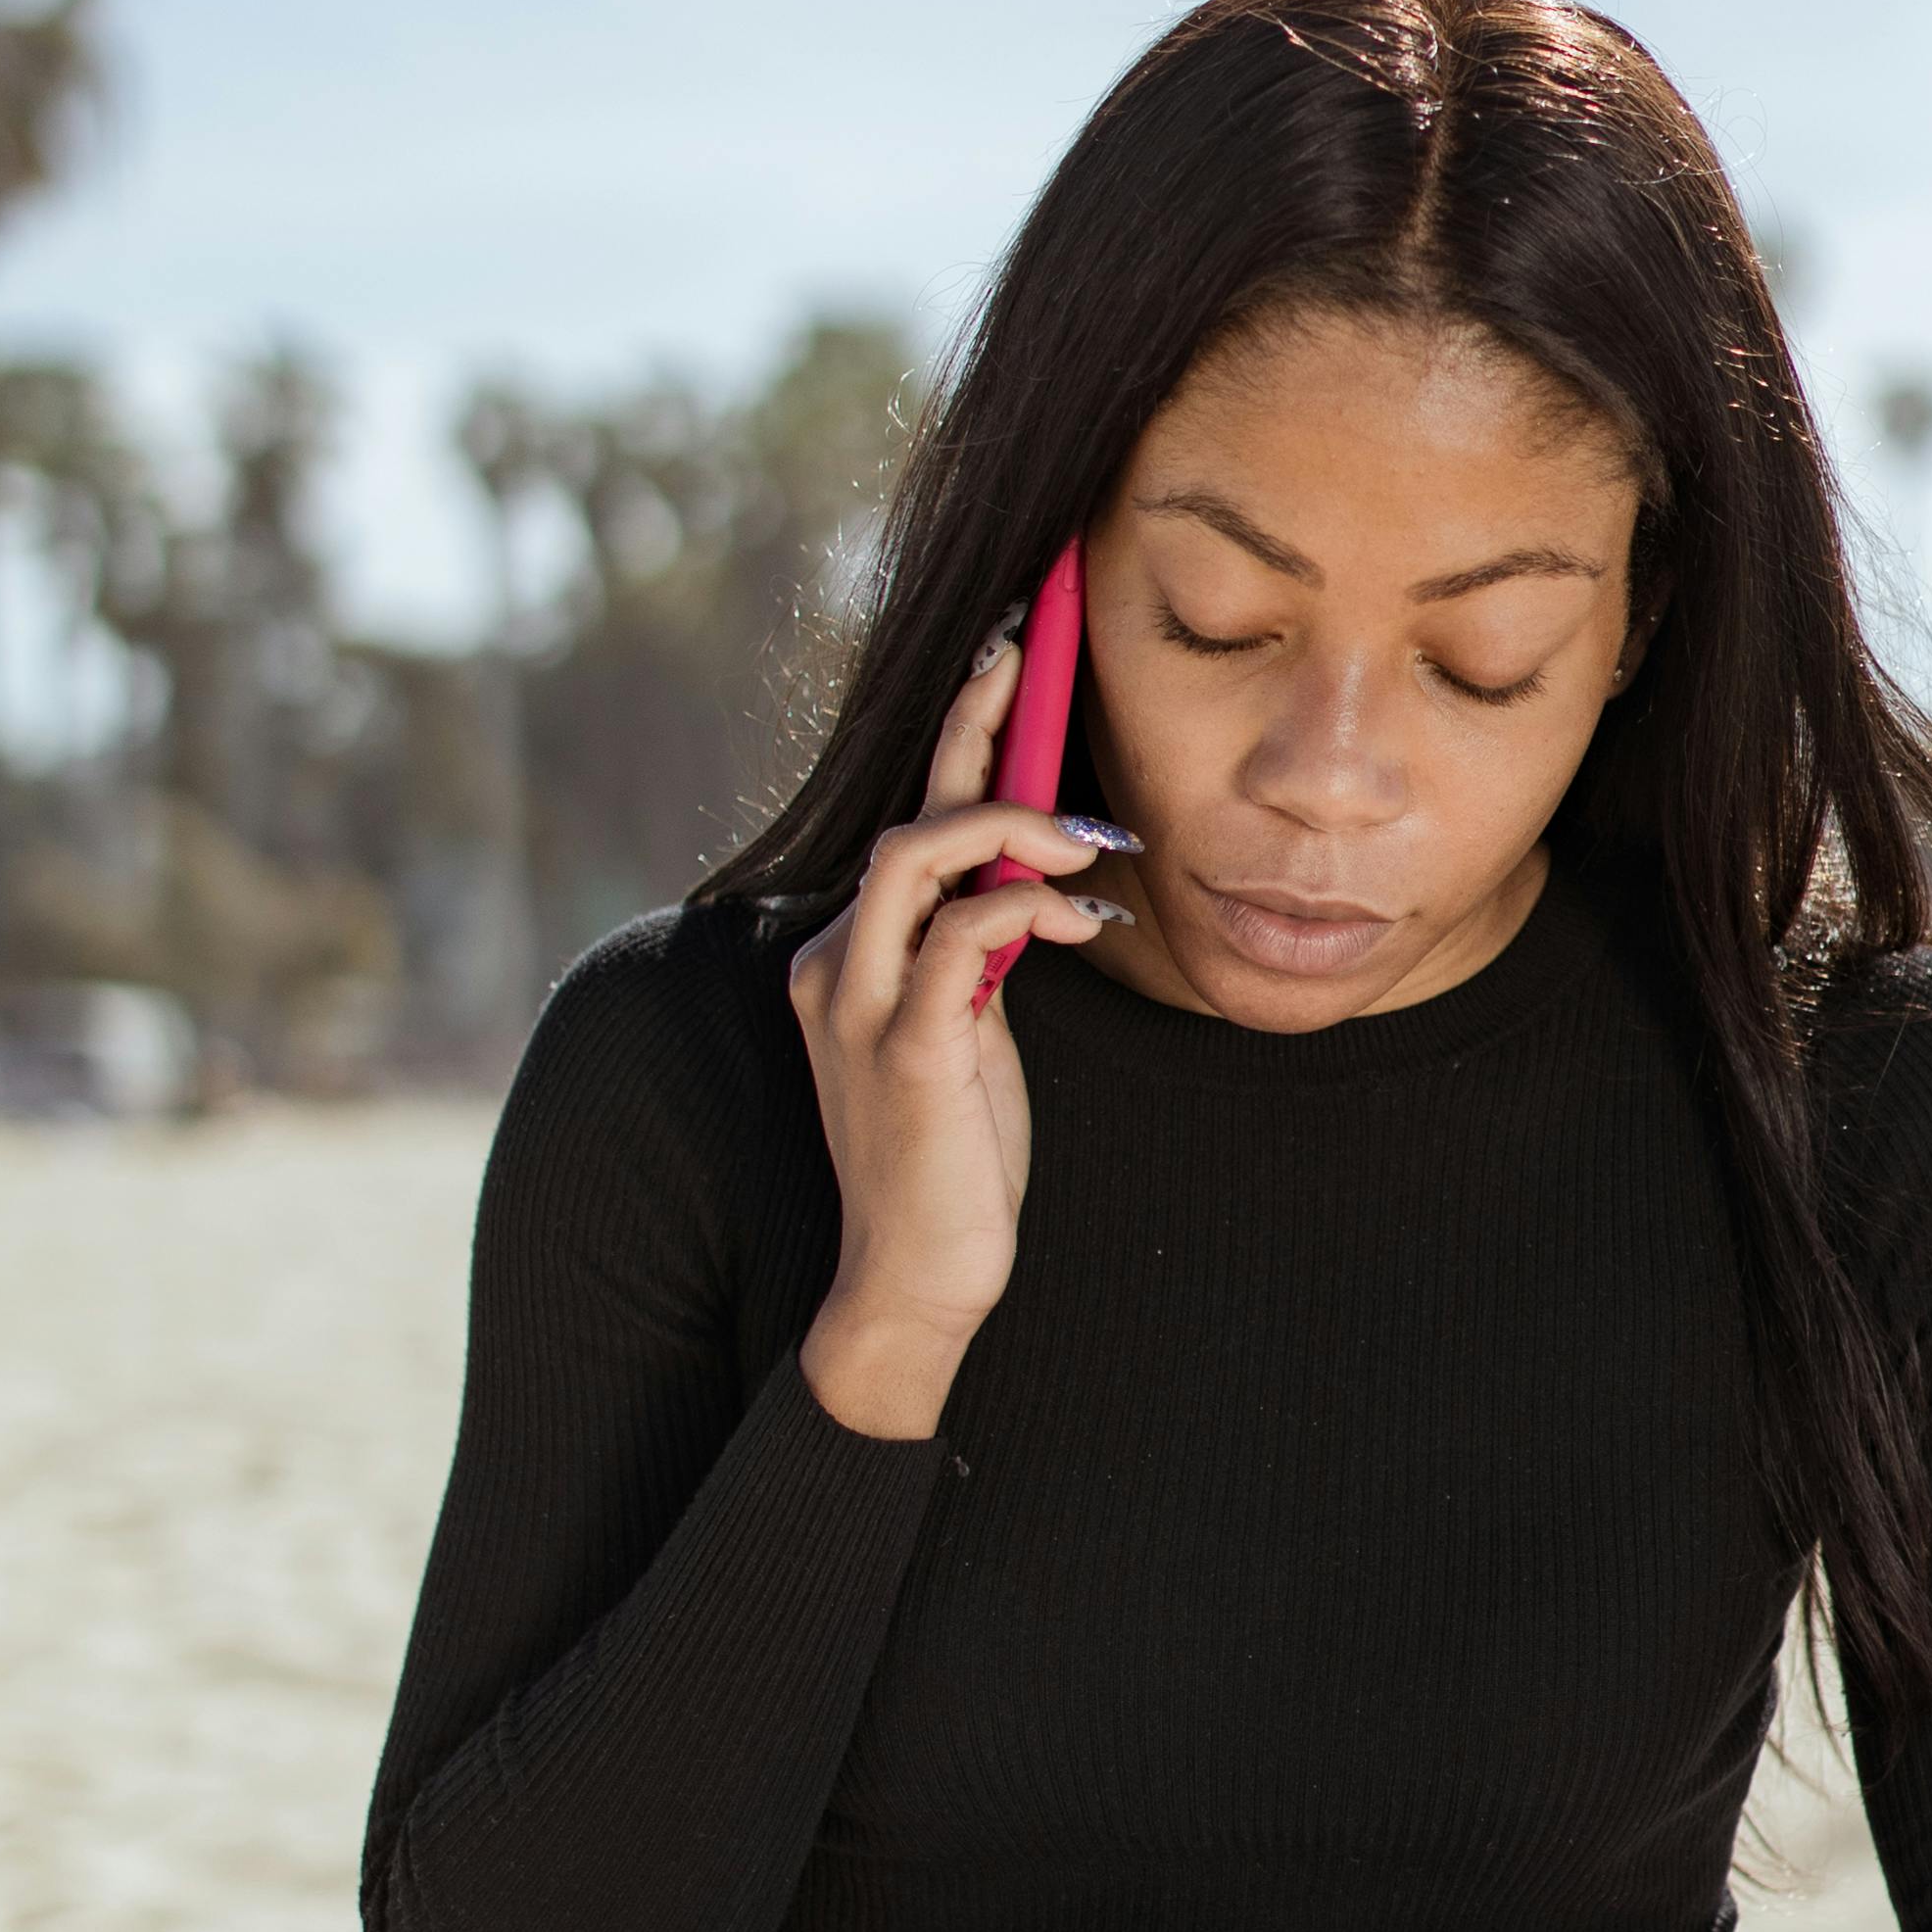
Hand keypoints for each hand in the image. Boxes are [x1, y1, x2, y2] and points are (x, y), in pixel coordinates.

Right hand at [786, 628, 1134, 1434]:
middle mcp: (839, 961)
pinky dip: (1029, 906)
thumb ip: (982, 952)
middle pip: (908, 812)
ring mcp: (864, 1002)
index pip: (909, 819)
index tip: (1008, 650)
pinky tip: (1084, 920)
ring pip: (919, 854)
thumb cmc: (953, 1160)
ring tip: (1093, 839)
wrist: (913, 1281)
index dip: (957, 729)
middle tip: (1035, 654)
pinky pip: (964, 935)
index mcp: (852, 953)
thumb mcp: (972, 1032)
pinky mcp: (907, 1045)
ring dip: (1013, 823)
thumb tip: (1039, 879)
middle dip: (975, 723)